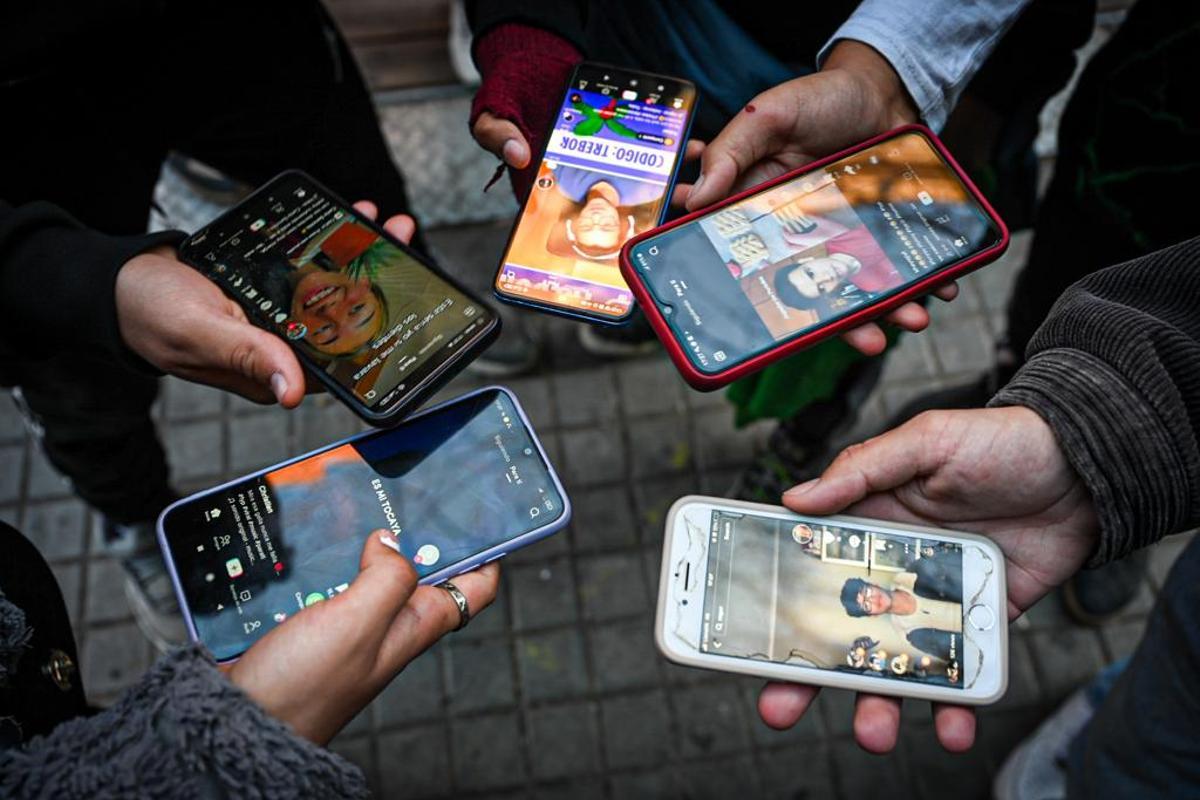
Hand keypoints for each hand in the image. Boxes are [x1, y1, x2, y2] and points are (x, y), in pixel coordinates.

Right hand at [115, 202, 413, 405]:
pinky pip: (308, 272)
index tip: (401, 291)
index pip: (338, 358)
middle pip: (343, 319)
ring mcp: (276, 319)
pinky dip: (329, 248)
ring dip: (359, 258)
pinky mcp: (269, 294)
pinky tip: (346, 223)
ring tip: (384, 224)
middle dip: (377, 281)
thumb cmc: (149, 312)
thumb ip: (247, 354)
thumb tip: (291, 392)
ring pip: (331, 291)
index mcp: (272, 371)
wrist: (119, 282)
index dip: (374, 327)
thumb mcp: (199, 330)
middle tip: (403, 239)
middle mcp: (281, 348)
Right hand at [226, 530, 498, 744]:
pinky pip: (331, 582)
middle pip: (424, 571)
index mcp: (415, 625)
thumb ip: (388, 577)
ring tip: (356, 504)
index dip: (488, 551)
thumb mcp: (359, 623)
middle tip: (408, 490)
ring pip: (373, 572)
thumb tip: (392, 540)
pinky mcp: (314, 625)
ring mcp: (352, 626)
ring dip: (366, 542)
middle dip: (420, 532)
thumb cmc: (303, 688)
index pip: (474, 588)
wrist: (241, 725)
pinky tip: (311, 543)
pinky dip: (326, 561)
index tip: (486, 512)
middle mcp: (389, 625)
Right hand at [679, 41, 954, 355]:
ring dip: (888, 310)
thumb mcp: (768, 116)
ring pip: (860, 288)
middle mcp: (801, 239)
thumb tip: (695, 195)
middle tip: (867, 341)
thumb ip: (733, 151)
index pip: (751, 268)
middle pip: (814, 293)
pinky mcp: (880, 231)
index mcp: (761, 218)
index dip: (758, 303)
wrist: (880, 88)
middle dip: (839, 323)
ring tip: (913, 319)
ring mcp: (845, 238)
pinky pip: (900, 264)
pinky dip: (925, 280)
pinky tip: (941, 288)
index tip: (770, 333)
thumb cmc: (818, 99)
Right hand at [761, 407, 1098, 751]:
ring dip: (880, 702)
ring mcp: (935, 602)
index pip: (807, 572)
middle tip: (779, 709)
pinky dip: (956, 704)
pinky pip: (961, 670)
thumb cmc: (998, 442)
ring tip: (876, 731)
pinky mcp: (981, 622)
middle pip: (840, 632)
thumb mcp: (925, 442)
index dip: (777, 607)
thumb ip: (862, 469)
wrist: (1085, 466)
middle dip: (808, 677)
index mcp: (866, 527)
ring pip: (895, 663)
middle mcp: (892, 571)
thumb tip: (795, 497)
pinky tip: (954, 724)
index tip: (744, 642)